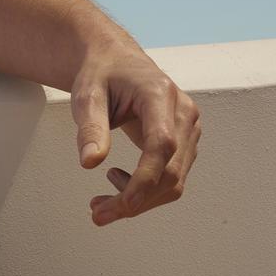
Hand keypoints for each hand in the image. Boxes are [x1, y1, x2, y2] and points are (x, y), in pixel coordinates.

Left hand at [71, 39, 200, 225]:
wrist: (116, 61)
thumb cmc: (101, 75)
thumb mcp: (86, 95)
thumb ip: (90, 127)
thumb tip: (89, 162)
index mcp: (160, 94)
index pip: (162, 144)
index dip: (145, 178)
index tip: (122, 204)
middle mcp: (183, 112)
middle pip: (170, 170)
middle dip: (135, 200)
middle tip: (97, 214)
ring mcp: (189, 128)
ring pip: (174, 180)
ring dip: (140, 200)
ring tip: (100, 204)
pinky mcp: (185, 142)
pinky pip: (172, 176)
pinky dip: (145, 191)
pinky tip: (117, 181)